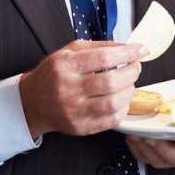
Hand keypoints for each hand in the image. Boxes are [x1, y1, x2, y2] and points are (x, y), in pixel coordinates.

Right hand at [19, 40, 145, 140]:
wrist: (33, 102)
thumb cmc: (54, 74)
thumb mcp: (69, 51)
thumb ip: (99, 47)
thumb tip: (129, 47)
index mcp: (65, 65)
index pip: (103, 58)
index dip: (128, 53)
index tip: (141, 50)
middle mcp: (68, 89)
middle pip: (110, 82)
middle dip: (131, 73)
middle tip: (135, 67)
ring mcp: (73, 111)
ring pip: (113, 103)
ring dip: (129, 91)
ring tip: (128, 84)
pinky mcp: (80, 127)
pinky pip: (111, 120)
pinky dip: (123, 109)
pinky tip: (121, 100)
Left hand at [125, 136, 174, 168]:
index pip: (173, 156)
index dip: (162, 149)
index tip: (152, 137)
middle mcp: (173, 160)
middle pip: (156, 159)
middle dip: (145, 147)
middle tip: (136, 134)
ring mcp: (164, 158)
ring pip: (148, 158)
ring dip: (137, 147)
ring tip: (131, 134)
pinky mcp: (157, 153)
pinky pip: (143, 154)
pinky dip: (135, 147)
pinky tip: (130, 137)